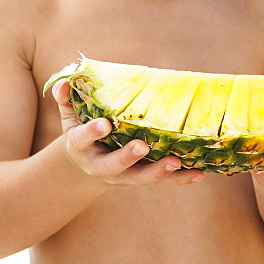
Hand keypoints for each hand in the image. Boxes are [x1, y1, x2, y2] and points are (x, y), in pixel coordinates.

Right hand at [53, 80, 203, 187]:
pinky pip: (161, 183)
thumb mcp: (69, 116)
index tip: (104, 124)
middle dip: (127, 157)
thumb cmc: (81, 132)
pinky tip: (198, 174)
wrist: (85, 167)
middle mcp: (100, 165)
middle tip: (142, 146)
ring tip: (175, 162)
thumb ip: (66, 98)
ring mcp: (122, 175)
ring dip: (158, 172)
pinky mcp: (140, 179)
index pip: (83, 139)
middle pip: (113, 165)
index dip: (92, 132)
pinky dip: (179, 180)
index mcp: (81, 146)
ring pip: (139, 178)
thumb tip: (65, 80)